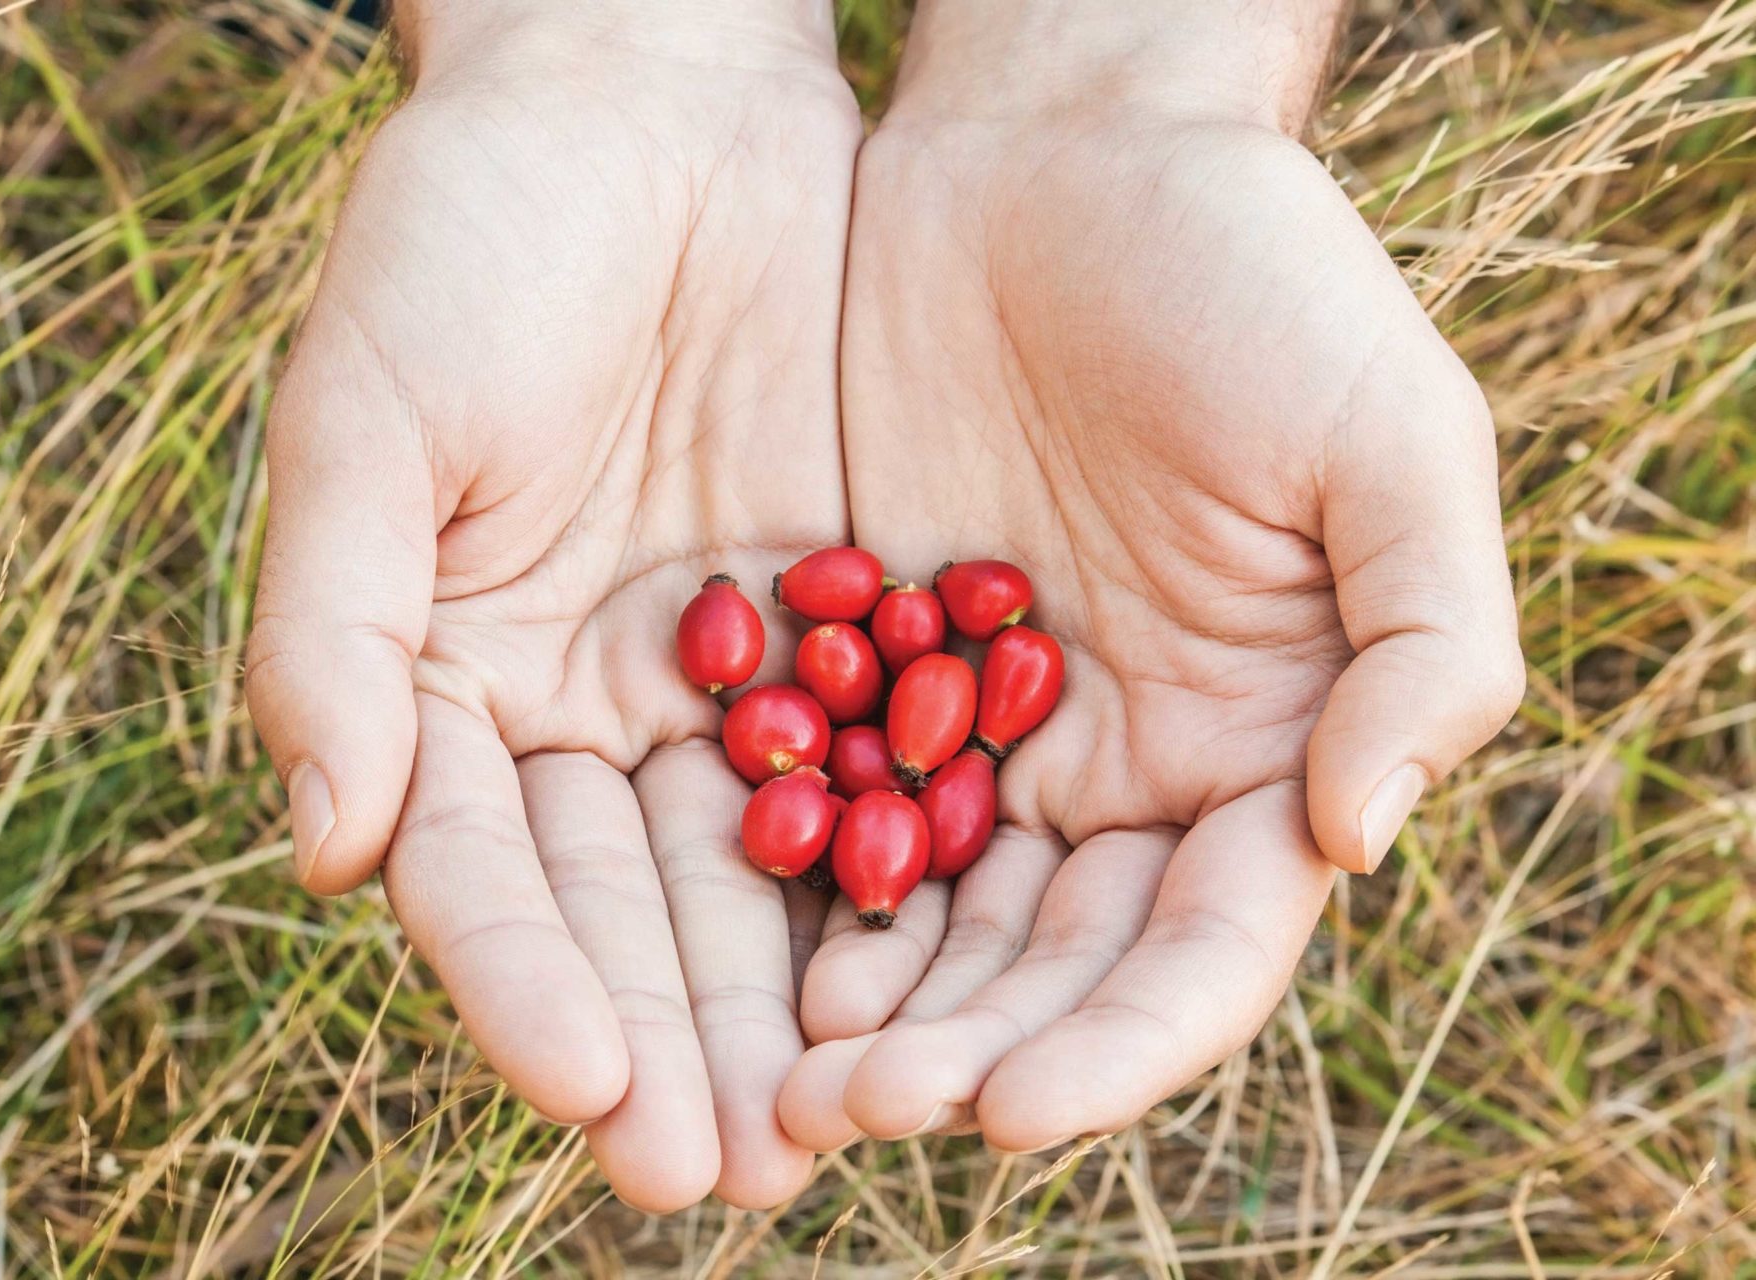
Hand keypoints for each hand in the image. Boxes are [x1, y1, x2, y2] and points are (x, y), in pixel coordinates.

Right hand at [245, 2, 859, 1209]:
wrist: (646, 99)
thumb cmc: (470, 237)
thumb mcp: (372, 416)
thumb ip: (333, 629)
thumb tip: (324, 850)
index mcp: (452, 688)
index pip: (485, 877)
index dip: (531, 989)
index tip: (594, 1094)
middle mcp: (586, 713)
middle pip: (632, 911)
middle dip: (680, 1045)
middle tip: (735, 1178)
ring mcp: (721, 679)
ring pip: (764, 870)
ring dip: (799, 1002)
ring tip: (847, 1123)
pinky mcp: (842, 624)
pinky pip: (879, 763)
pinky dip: (907, 865)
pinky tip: (948, 966)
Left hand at [780, 0, 1522, 1153]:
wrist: (1065, 153)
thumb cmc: (1257, 279)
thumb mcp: (1388, 438)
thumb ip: (1420, 642)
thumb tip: (1358, 841)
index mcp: (1254, 748)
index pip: (1194, 948)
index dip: (1116, 1047)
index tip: (1012, 1114)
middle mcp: (1116, 768)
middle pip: (1043, 963)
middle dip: (963, 1052)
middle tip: (855, 1110)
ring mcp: (982, 724)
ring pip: (923, 909)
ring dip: (861, 1002)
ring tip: (781, 1074)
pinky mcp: (861, 659)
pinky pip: (819, 788)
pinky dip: (783, 872)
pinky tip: (722, 929)